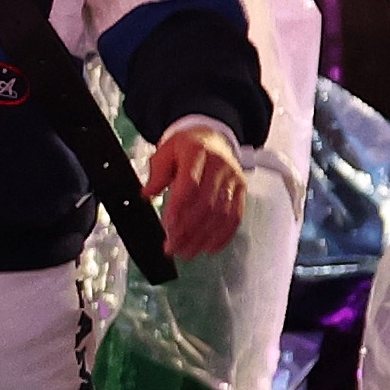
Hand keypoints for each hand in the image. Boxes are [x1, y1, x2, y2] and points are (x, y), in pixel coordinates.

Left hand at [145, 117, 248, 262]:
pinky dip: (222, 236)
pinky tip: (208, 247)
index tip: (167, 226)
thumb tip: (147, 193)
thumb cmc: (187, 146)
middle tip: (172, 247)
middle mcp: (220, 166)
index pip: (191, 184)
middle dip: (188, 230)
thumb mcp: (166, 150)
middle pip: (206, 204)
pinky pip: (235, 218)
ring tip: (186, 252)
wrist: (213, 138)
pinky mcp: (241, 191)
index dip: (179, 208)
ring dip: (202, 238)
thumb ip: (157, 172)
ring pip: (221, 215)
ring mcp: (233, 180)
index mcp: (198, 152)